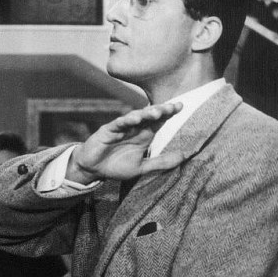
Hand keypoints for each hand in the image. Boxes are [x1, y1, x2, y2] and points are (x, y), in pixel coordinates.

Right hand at [66, 103, 184, 184]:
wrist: (93, 170)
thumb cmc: (116, 166)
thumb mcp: (142, 167)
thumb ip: (161, 162)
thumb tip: (184, 156)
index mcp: (144, 135)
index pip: (159, 121)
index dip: (169, 113)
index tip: (180, 107)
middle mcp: (134, 128)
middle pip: (149, 116)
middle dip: (161, 110)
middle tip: (173, 106)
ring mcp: (121, 128)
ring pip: (135, 117)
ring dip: (146, 113)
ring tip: (157, 112)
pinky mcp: (107, 131)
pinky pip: (118, 124)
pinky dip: (126, 121)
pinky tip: (134, 119)